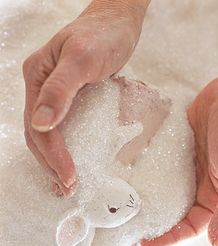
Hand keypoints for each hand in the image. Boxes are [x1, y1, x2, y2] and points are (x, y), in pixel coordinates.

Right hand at [23, 0, 147, 195]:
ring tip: (67, 182)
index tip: (69, 176)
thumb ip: (60, 90)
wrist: (118, 23)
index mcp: (37, 78)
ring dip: (55, 161)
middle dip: (51, 164)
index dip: (53, 155)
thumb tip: (41, 124)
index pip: (39, 127)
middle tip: (68, 187)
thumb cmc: (103, 35)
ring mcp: (55, 94)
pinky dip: (66, 148)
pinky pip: (64, 128)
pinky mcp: (71, 99)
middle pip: (39, 135)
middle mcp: (41, 88)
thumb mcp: (82, 58)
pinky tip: (72, 160)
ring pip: (49, 135)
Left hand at [141, 66, 217, 245]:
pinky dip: (146, 171)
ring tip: (123, 202)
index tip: (144, 244)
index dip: (168, 238)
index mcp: (214, 199)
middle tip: (127, 225)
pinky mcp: (176, 152)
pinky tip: (130, 175)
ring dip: (146, 197)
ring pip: (162, 190)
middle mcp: (198, 187)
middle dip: (152, 220)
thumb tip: (216, 243)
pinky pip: (159, 166)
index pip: (189, 228)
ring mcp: (185, 169)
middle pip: (172, 212)